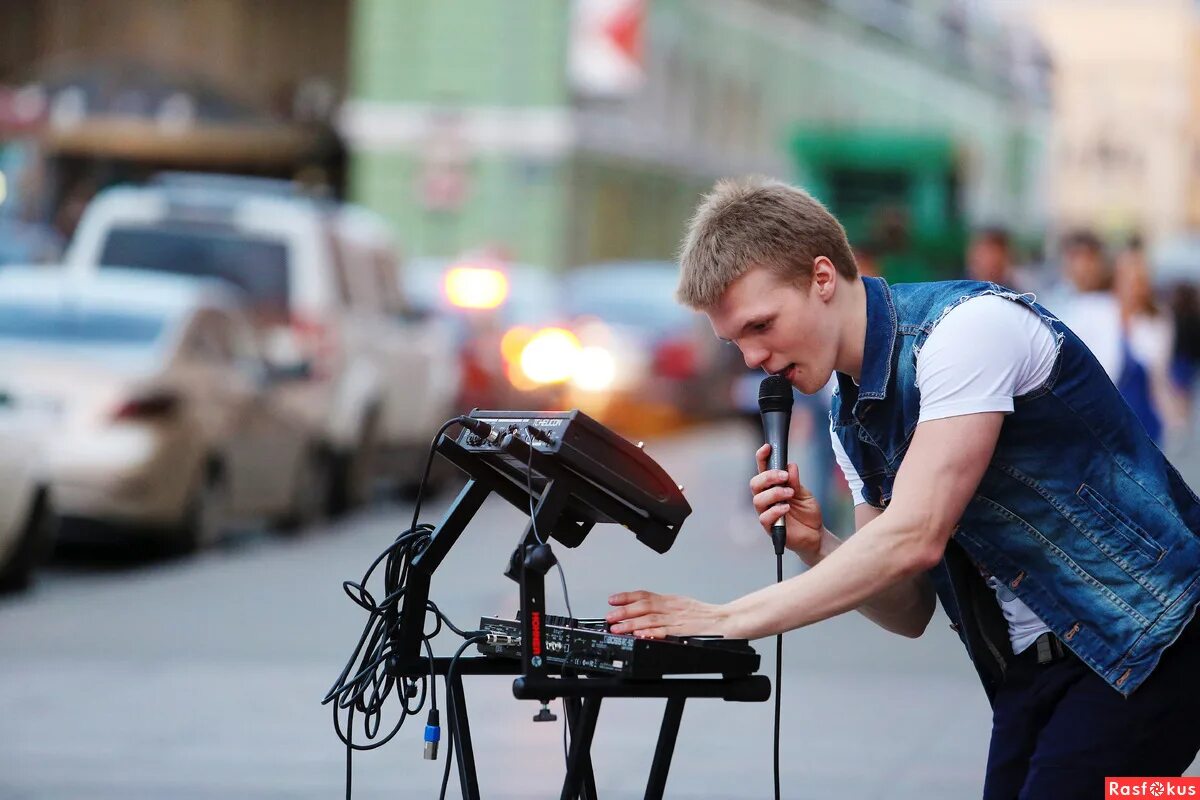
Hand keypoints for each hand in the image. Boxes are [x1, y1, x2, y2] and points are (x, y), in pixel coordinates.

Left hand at [606, 590, 732, 638]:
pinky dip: (651, 633)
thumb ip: (666, 609)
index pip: (645, 595)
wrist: (729, 621)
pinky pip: (665, 632)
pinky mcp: (684, 632)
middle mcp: (673, 607)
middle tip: (609, 616)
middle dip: (624, 611)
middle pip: (644, 606)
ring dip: (631, 624)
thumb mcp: (685, 606)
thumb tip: (647, 613)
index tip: (612, 599)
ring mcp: (678, 619)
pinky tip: (640, 635)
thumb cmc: (709, 616)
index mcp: (672, 600)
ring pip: (650, 619)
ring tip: (617, 628)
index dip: (627, 597)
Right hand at [750, 443, 823, 560]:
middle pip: (755, 483)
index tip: (767, 448)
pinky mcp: (770, 527)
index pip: (762, 470)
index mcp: (773, 487)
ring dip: (774, 493)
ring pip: (758, 499)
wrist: (816, 534)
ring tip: (790, 493)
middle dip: (768, 477)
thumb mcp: (804, 493)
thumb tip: (790, 466)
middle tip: (784, 476)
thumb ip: (795, 481)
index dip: (762, 458)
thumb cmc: (807, 513)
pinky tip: (786, 507)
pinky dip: (775, 510)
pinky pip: (764, 517)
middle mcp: (766, 499)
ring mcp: (766, 512)